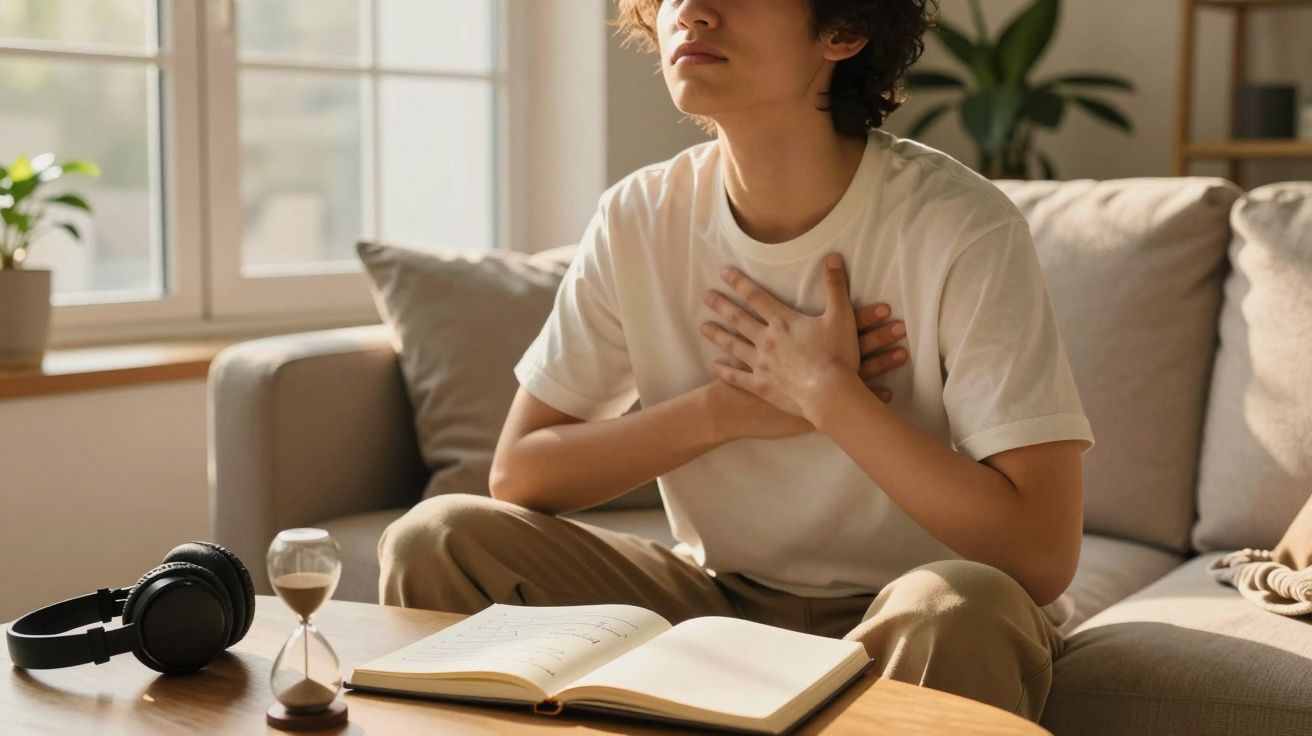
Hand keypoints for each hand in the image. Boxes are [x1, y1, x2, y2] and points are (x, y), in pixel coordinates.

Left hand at [701, 253, 907, 438]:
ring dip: (717, 335)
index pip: (756, 296)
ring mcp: (761, 364)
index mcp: (782, 321)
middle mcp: (766, 340)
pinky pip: (738, 378)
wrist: (829, 394)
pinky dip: (725, 372)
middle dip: (721, 305)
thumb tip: (832, 256)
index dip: (739, 282)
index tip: (723, 272)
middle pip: (738, 319)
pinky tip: (715, 366)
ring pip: (733, 346)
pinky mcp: (761, 386)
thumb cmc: (837, 356)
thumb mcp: (841, 316)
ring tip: (703, 327)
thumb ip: (835, 286)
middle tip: (705, 296)